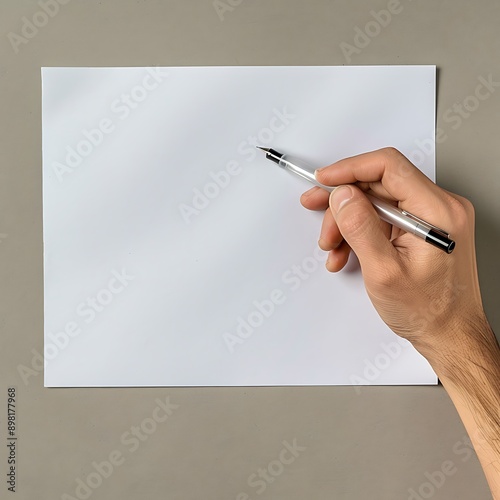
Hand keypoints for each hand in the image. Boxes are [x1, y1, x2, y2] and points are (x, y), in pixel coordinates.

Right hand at [300, 147, 486, 354]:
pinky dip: (360, 231)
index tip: (324, 179)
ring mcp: (431, 218)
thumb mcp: (385, 272)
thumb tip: (342, 196)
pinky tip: (346, 252)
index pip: (389, 167)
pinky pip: (383, 218)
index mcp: (438, 212)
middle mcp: (439, 208)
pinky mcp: (422, 228)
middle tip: (316, 210)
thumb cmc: (429, 311)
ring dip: (347, 221)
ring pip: (376, 202)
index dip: (350, 169)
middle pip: (378, 185)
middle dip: (343, 203)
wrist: (450, 335)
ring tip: (333, 247)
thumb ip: (361, 228)